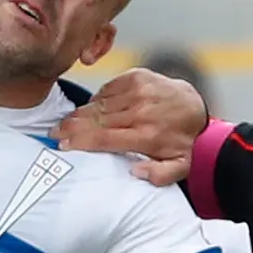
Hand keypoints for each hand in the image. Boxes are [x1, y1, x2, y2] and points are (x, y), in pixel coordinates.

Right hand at [59, 68, 208, 181]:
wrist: (198, 109)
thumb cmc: (182, 142)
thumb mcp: (179, 167)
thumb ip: (159, 176)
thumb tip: (135, 174)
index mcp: (147, 135)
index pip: (104, 138)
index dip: (80, 141)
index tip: (63, 145)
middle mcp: (142, 111)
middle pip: (96, 120)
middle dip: (72, 127)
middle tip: (54, 133)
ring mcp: (140, 91)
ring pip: (100, 103)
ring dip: (80, 114)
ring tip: (65, 122)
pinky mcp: (138, 77)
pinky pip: (109, 88)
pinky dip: (98, 98)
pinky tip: (90, 108)